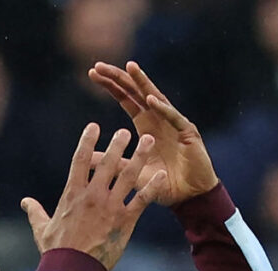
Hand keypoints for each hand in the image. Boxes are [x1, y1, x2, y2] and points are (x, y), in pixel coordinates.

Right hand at [20, 123, 165, 270]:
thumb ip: (35, 211)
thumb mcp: (42, 228)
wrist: (72, 270)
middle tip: (127, 132)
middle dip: (118, 144)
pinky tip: (161, 175)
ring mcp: (110, 207)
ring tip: (149, 142)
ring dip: (140, 157)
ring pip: (128, 176)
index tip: (94, 126)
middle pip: (108, 162)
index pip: (80, 160)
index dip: (88, 141)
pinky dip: (152, 186)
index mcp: (72, 194)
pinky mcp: (125, 221)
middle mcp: (93, 195)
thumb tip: (25, 202)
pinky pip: (141, 199)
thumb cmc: (56, 251)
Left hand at [88, 61, 217, 204]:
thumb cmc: (164, 185)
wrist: (190, 197)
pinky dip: (163, 109)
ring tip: (130, 67)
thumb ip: (113, 163)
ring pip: (157, 98)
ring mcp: (175, 124)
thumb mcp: (132, 174)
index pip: (126, 99)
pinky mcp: (188, 134)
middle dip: (119, 78)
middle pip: (137, 92)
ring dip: (143, 83)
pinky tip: (151, 100)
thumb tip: (88, 159)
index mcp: (146, 126)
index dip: (111, 86)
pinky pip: (175, 118)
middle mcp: (160, 120)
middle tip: (100, 65)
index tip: (92, 72)